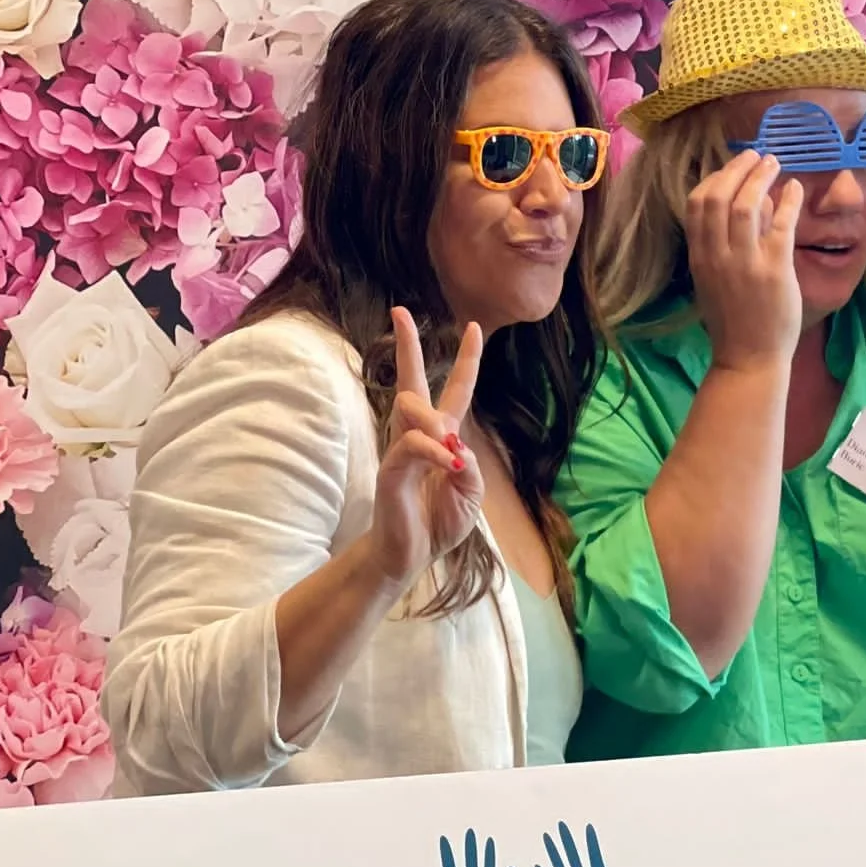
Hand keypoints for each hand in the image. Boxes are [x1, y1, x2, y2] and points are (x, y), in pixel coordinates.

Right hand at [369, 307, 484, 590]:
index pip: (455, 391)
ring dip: (435, 420)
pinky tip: (449, 464)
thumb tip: (454, 443)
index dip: (467, 361)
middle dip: (407, 346)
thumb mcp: (471, 493)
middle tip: (400, 310)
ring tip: (451, 447)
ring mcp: (401, 450)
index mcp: (442, 438)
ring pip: (412, 408)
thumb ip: (471, 466)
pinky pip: (411, 445)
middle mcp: (418, 436)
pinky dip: (434, 451)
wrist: (410, 556)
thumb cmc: (438, 522)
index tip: (475, 328)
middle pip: (413, 382)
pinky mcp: (390, 469)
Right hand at [683, 150, 803, 372]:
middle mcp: (717, 256)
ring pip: (746, 205)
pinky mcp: (774, 271)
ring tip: (774, 163)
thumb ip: (729, 241)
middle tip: (755, 156)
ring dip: (761, 177)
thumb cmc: (734, 320)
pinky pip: (781, 225)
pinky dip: (789, 200)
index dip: (715, 178)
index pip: (697, 204)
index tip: (733, 169)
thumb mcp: (716, 278)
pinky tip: (795, 189)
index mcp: (700, 257)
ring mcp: (745, 263)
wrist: (748, 359)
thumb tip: (754, 201)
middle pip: (718, 197)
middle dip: (737, 169)